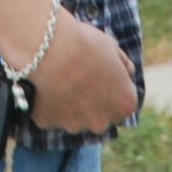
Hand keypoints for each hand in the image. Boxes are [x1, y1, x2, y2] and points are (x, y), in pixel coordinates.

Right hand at [25, 9, 140, 133]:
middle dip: (93, 102)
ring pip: (76, 117)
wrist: (47, 48)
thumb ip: (122, 65)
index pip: (124, 102)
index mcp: (124, 104)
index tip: (101, 73)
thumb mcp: (112, 47)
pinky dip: (50, 104)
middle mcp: (103, 122)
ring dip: (71, 104)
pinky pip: (51, 115)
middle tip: (80, 77)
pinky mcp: (49, 124)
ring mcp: (75, 126)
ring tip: (60, 78)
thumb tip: (127, 72)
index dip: (113, 87)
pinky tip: (45, 84)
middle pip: (101, 115)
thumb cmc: (85, 44)